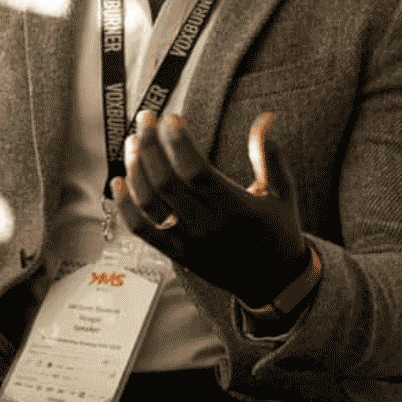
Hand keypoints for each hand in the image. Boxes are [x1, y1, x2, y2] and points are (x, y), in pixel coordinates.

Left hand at [111, 109, 310, 307]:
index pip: (197, 171)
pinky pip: (143, 230)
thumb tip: (264, 118)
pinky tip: (118, 182)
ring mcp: (189, 242)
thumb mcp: (282, 193)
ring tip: (132, 143)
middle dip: (151, 146)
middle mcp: (208, 226)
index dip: (179, 143)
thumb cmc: (279, 232)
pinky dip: (126, 206)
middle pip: (167, 182)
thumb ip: (270, 156)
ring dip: (136, 171)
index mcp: (236, 208)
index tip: (171, 118)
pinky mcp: (177, 254)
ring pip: (151, 204)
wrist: (275, 283)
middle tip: (144, 119)